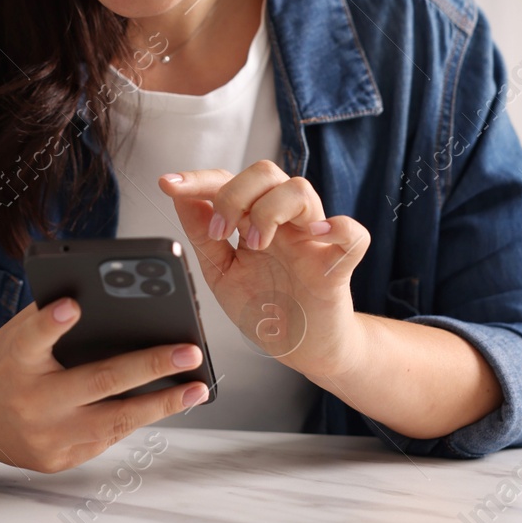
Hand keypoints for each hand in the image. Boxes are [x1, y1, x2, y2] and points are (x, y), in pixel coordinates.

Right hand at [0, 297, 207, 472]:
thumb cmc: (3, 362)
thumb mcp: (14, 335)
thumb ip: (50, 320)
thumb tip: (111, 305)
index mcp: (13, 360)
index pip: (30, 337)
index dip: (50, 321)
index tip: (72, 305)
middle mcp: (28, 402)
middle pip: (96, 382)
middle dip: (150, 367)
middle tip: (189, 352)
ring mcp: (44, 437)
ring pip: (113, 421)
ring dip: (161, 405)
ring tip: (197, 389)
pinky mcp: (57, 461)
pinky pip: (105, 439)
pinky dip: (137, 420)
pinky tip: (166, 405)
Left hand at [158, 162, 371, 382]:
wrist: (301, 350)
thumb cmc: (266, 308)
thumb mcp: (222, 273)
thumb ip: (202, 237)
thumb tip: (180, 199)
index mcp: (254, 222)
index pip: (228, 182)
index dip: (198, 180)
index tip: (168, 185)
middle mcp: (283, 223)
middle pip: (266, 172)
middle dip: (235, 194)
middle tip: (222, 232)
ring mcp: (312, 241)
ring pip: (301, 190)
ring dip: (269, 210)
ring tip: (256, 245)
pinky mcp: (337, 267)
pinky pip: (353, 234)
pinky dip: (339, 228)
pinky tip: (318, 236)